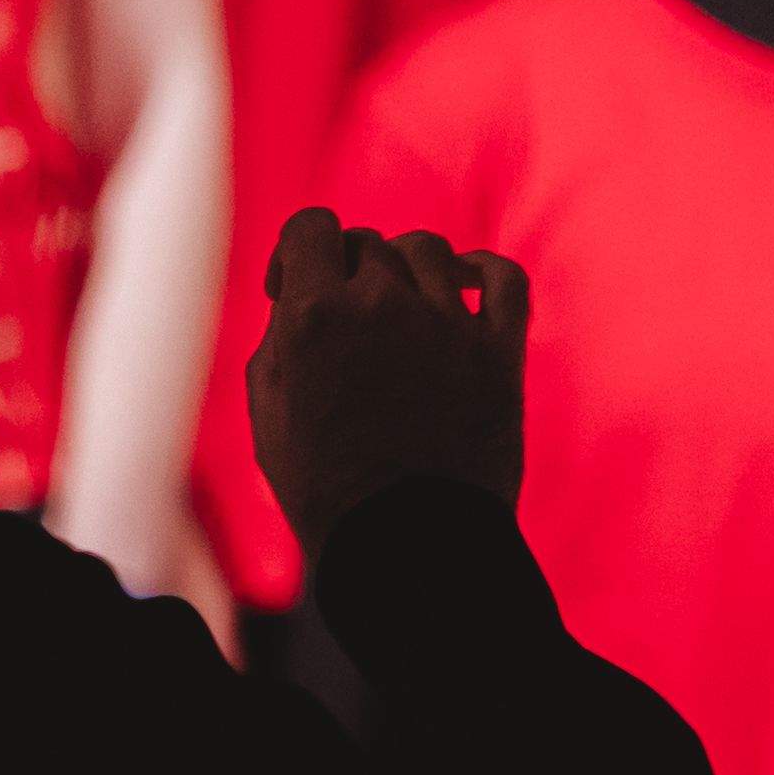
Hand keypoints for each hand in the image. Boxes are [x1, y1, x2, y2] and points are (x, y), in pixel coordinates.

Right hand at [247, 209, 525, 565]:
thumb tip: (300, 295)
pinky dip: (483, 271)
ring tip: (402, 311)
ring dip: (409, 271)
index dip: (302, 251)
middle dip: (352, 274)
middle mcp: (381, 305)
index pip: (312, 226)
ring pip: (429, 250)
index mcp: (315, 315)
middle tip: (351, 327)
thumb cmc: (325, 492)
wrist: (408, 548)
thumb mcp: (270, 411)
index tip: (299, 286)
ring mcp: (447, 324)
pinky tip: (465, 286)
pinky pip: (503, 278)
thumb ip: (283, 336)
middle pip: (369, 244)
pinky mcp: (499, 352)